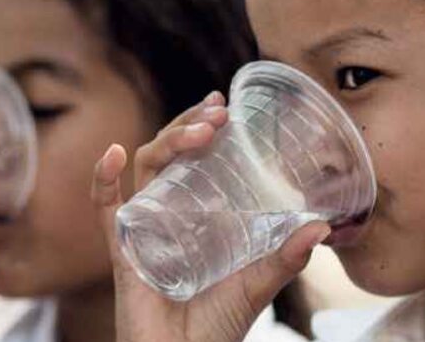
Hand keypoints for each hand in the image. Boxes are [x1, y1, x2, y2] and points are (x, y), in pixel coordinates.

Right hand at [90, 92, 330, 341]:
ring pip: (147, 170)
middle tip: (218, 113)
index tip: (223, 106)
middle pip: (168, 156)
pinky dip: (104, 180)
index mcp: (195, 219)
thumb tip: (320, 226)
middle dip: (189, 126)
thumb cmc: (215, 331)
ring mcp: (142, 230)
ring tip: (199, 131)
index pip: (195, 162)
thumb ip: (285, 258)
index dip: (203, 129)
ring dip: (169, 141)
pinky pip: (107, 210)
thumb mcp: (257, 287)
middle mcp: (166, 217)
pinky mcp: (124, 252)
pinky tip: (114, 153)